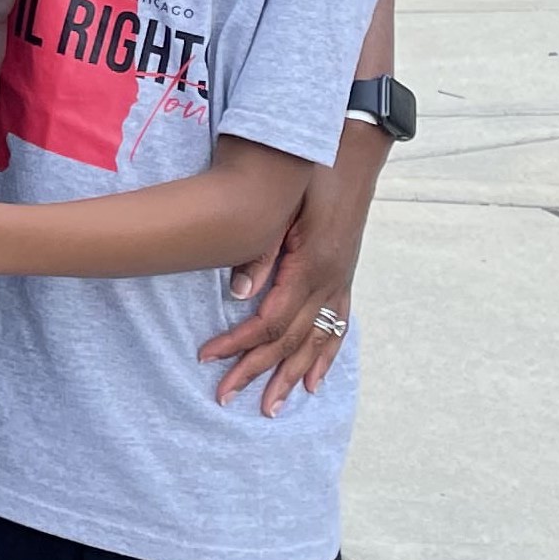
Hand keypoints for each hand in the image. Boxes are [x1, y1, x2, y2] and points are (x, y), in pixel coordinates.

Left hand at [199, 125, 380, 412]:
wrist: (352, 152)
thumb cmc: (311, 175)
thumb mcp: (281, 208)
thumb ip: (259, 252)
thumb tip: (237, 294)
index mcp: (309, 266)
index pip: (268, 321)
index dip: (237, 343)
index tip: (206, 358)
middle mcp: (328, 281)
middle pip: (290, 341)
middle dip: (257, 372)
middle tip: (226, 397)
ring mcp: (340, 281)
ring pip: (316, 342)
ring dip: (292, 377)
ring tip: (272, 407)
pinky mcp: (344, 277)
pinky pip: (337, 326)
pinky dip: (325, 357)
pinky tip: (314, 382)